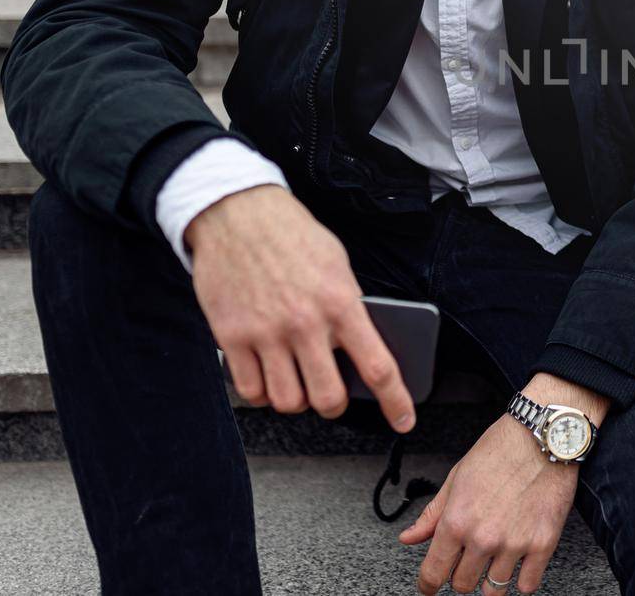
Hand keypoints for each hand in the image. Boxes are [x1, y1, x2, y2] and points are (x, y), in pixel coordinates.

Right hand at [185, 184, 415, 433]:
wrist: (237, 213)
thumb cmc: (292, 236)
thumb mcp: (337, 264)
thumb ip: (348, 307)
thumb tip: (358, 348)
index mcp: (341, 303)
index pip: (377, 366)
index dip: (395, 401)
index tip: (403, 421)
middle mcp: (305, 324)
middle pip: (328, 398)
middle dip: (333, 404)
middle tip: (330, 393)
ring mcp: (266, 333)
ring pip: (288, 401)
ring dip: (296, 399)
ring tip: (296, 379)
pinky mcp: (231, 337)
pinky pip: (251, 391)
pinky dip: (262, 392)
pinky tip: (266, 375)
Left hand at [400, 374, 609, 593]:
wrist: (543, 436)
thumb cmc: (501, 449)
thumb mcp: (457, 477)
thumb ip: (432, 514)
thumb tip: (409, 537)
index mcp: (457, 521)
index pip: (433, 572)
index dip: (427, 585)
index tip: (429, 586)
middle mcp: (483, 538)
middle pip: (462, 585)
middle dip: (460, 576)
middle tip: (467, 561)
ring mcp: (514, 544)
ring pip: (493, 590)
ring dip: (490, 580)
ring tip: (493, 562)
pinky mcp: (543, 544)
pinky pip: (527, 585)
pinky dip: (521, 582)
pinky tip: (518, 566)